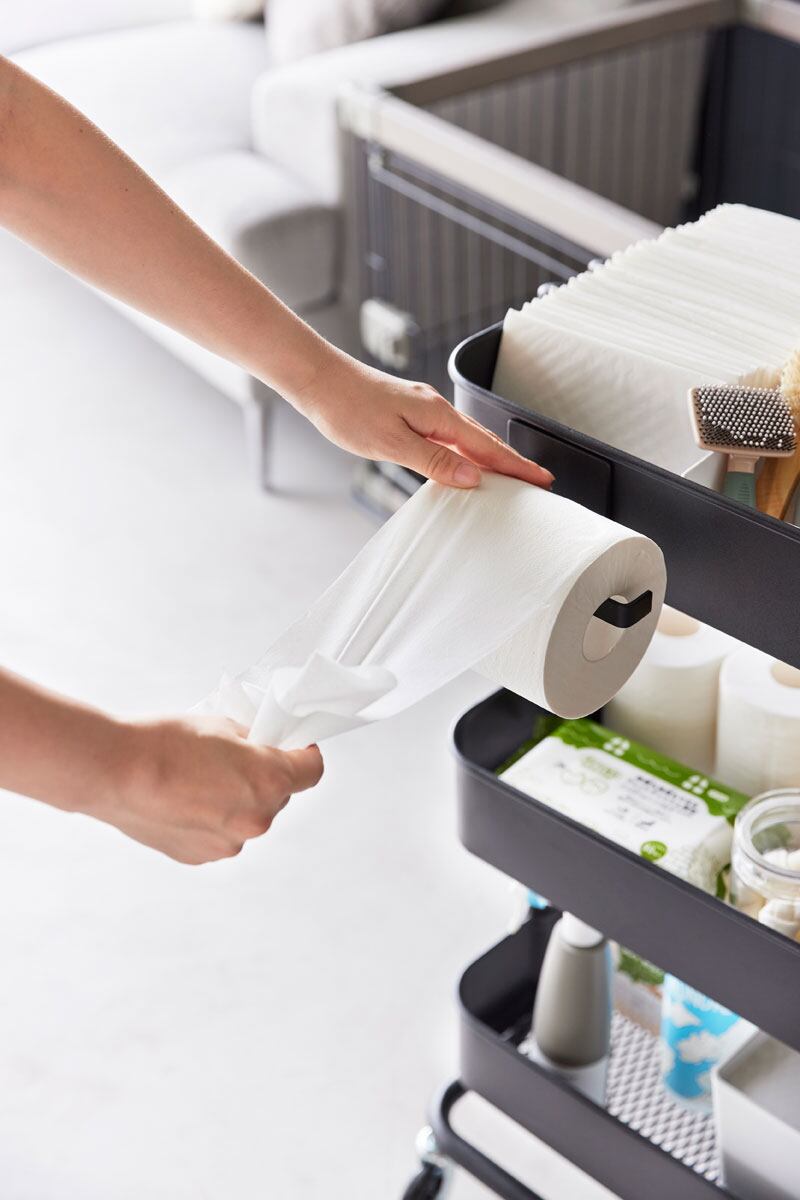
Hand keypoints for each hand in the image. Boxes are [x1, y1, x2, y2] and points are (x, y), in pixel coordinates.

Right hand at [91, 715, 323, 864]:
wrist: (114, 772)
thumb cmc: (163, 743)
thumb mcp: (222, 725)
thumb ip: (253, 741)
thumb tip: (262, 746)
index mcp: (270, 781)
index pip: (312, 770)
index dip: (303, 755)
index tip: (292, 747)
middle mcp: (257, 818)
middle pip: (279, 796)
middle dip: (264, 777)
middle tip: (234, 759)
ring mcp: (230, 843)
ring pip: (248, 817)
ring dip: (236, 801)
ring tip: (199, 781)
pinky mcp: (202, 856)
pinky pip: (221, 834)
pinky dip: (211, 820)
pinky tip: (183, 801)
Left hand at [294, 353, 553, 489]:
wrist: (318, 380)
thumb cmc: (347, 408)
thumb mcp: (392, 442)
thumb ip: (435, 461)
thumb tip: (473, 477)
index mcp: (438, 416)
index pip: (487, 447)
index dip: (516, 466)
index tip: (541, 480)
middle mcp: (436, 410)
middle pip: (484, 442)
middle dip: (513, 463)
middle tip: (538, 482)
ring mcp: (423, 410)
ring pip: (468, 439)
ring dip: (491, 459)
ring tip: (511, 479)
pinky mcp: (410, 414)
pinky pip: (449, 437)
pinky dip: (466, 452)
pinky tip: (464, 463)